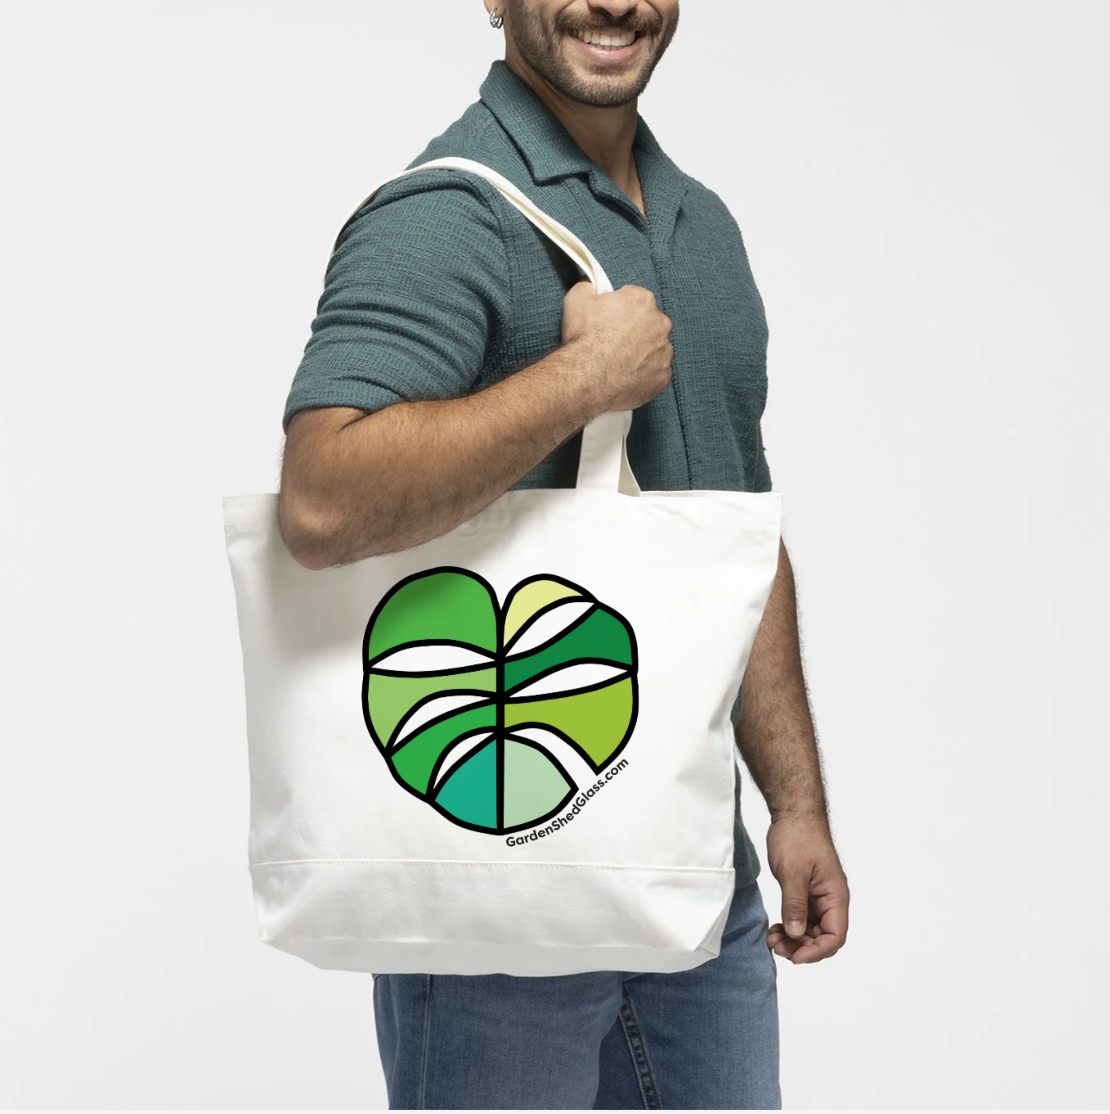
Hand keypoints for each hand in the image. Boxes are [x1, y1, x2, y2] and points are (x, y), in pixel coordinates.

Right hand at [560, 278, 672, 412]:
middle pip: (650, 323)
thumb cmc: (584, 337)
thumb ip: (588, 286)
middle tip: (614, 342)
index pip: (635, 299)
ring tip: (620, 362)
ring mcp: (664, 352)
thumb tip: (590, 283)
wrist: (587, 377)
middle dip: (636, 330)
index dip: (620, 309)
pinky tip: (627, 376)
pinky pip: (657, 373)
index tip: (609, 320)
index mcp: (642, 301)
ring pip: (655, 349)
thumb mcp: (577, 299)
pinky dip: (645, 375)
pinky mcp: (663, 377)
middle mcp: (660, 324)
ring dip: (643, 352)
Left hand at [765, 813, 848, 963]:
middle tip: (776, 947)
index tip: (795, 957)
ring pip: (811, 931)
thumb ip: (795, 905)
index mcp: (836, 896)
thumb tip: (797, 934)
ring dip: (794, 940)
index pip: (835, 936)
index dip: (817, 951)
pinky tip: (776, 929)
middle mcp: (831, 900)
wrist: (793, 813)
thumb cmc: (798, 837)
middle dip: (801, 948)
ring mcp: (818, 897)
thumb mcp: (793, 873)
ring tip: (772, 940)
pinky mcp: (806, 893)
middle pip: (823, 937)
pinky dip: (790, 927)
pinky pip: (802, 919)